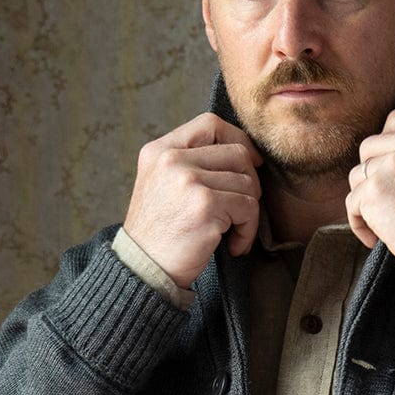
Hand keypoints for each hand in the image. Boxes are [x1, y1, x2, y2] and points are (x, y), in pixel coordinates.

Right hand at [123, 114, 262, 288]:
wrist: (144, 270)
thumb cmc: (160, 233)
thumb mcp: (162, 184)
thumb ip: (190, 163)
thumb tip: (245, 152)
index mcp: (159, 150)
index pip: (210, 124)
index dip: (238, 140)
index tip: (250, 164)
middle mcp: (171, 160)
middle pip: (237, 153)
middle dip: (249, 183)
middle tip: (240, 211)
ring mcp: (188, 180)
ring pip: (247, 183)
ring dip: (247, 213)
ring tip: (230, 233)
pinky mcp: (205, 205)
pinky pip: (248, 208)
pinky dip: (247, 230)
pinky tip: (232, 245)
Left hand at [345, 109, 394, 274]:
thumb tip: (387, 149)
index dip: (387, 145)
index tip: (392, 169)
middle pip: (370, 146)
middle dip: (373, 174)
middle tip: (389, 200)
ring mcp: (394, 163)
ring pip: (358, 175)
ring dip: (366, 200)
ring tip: (387, 222)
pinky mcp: (374, 190)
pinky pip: (352, 203)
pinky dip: (360, 224)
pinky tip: (378, 238)